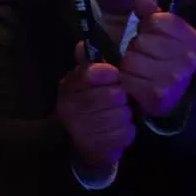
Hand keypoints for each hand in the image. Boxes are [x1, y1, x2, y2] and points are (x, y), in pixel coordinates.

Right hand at [56, 41, 135, 167]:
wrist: (76, 142)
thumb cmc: (88, 105)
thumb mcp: (86, 82)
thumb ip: (89, 65)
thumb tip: (82, 46)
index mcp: (69, 87)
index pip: (89, 74)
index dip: (105, 73)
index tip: (113, 74)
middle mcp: (70, 109)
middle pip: (113, 95)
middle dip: (121, 98)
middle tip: (118, 101)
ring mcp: (81, 131)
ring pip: (121, 116)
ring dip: (124, 117)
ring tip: (117, 116)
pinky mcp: (94, 150)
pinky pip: (123, 136)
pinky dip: (125, 133)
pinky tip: (117, 130)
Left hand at [120, 0, 195, 116]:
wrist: (181, 99)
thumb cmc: (168, 59)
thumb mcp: (166, 33)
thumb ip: (152, 13)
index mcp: (191, 39)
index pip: (156, 21)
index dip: (148, 29)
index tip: (153, 38)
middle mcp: (186, 59)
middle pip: (140, 42)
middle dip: (136, 48)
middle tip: (144, 58)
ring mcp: (173, 79)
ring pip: (131, 61)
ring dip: (129, 66)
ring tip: (139, 71)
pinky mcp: (157, 96)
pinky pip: (127, 81)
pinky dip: (127, 82)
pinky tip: (136, 84)